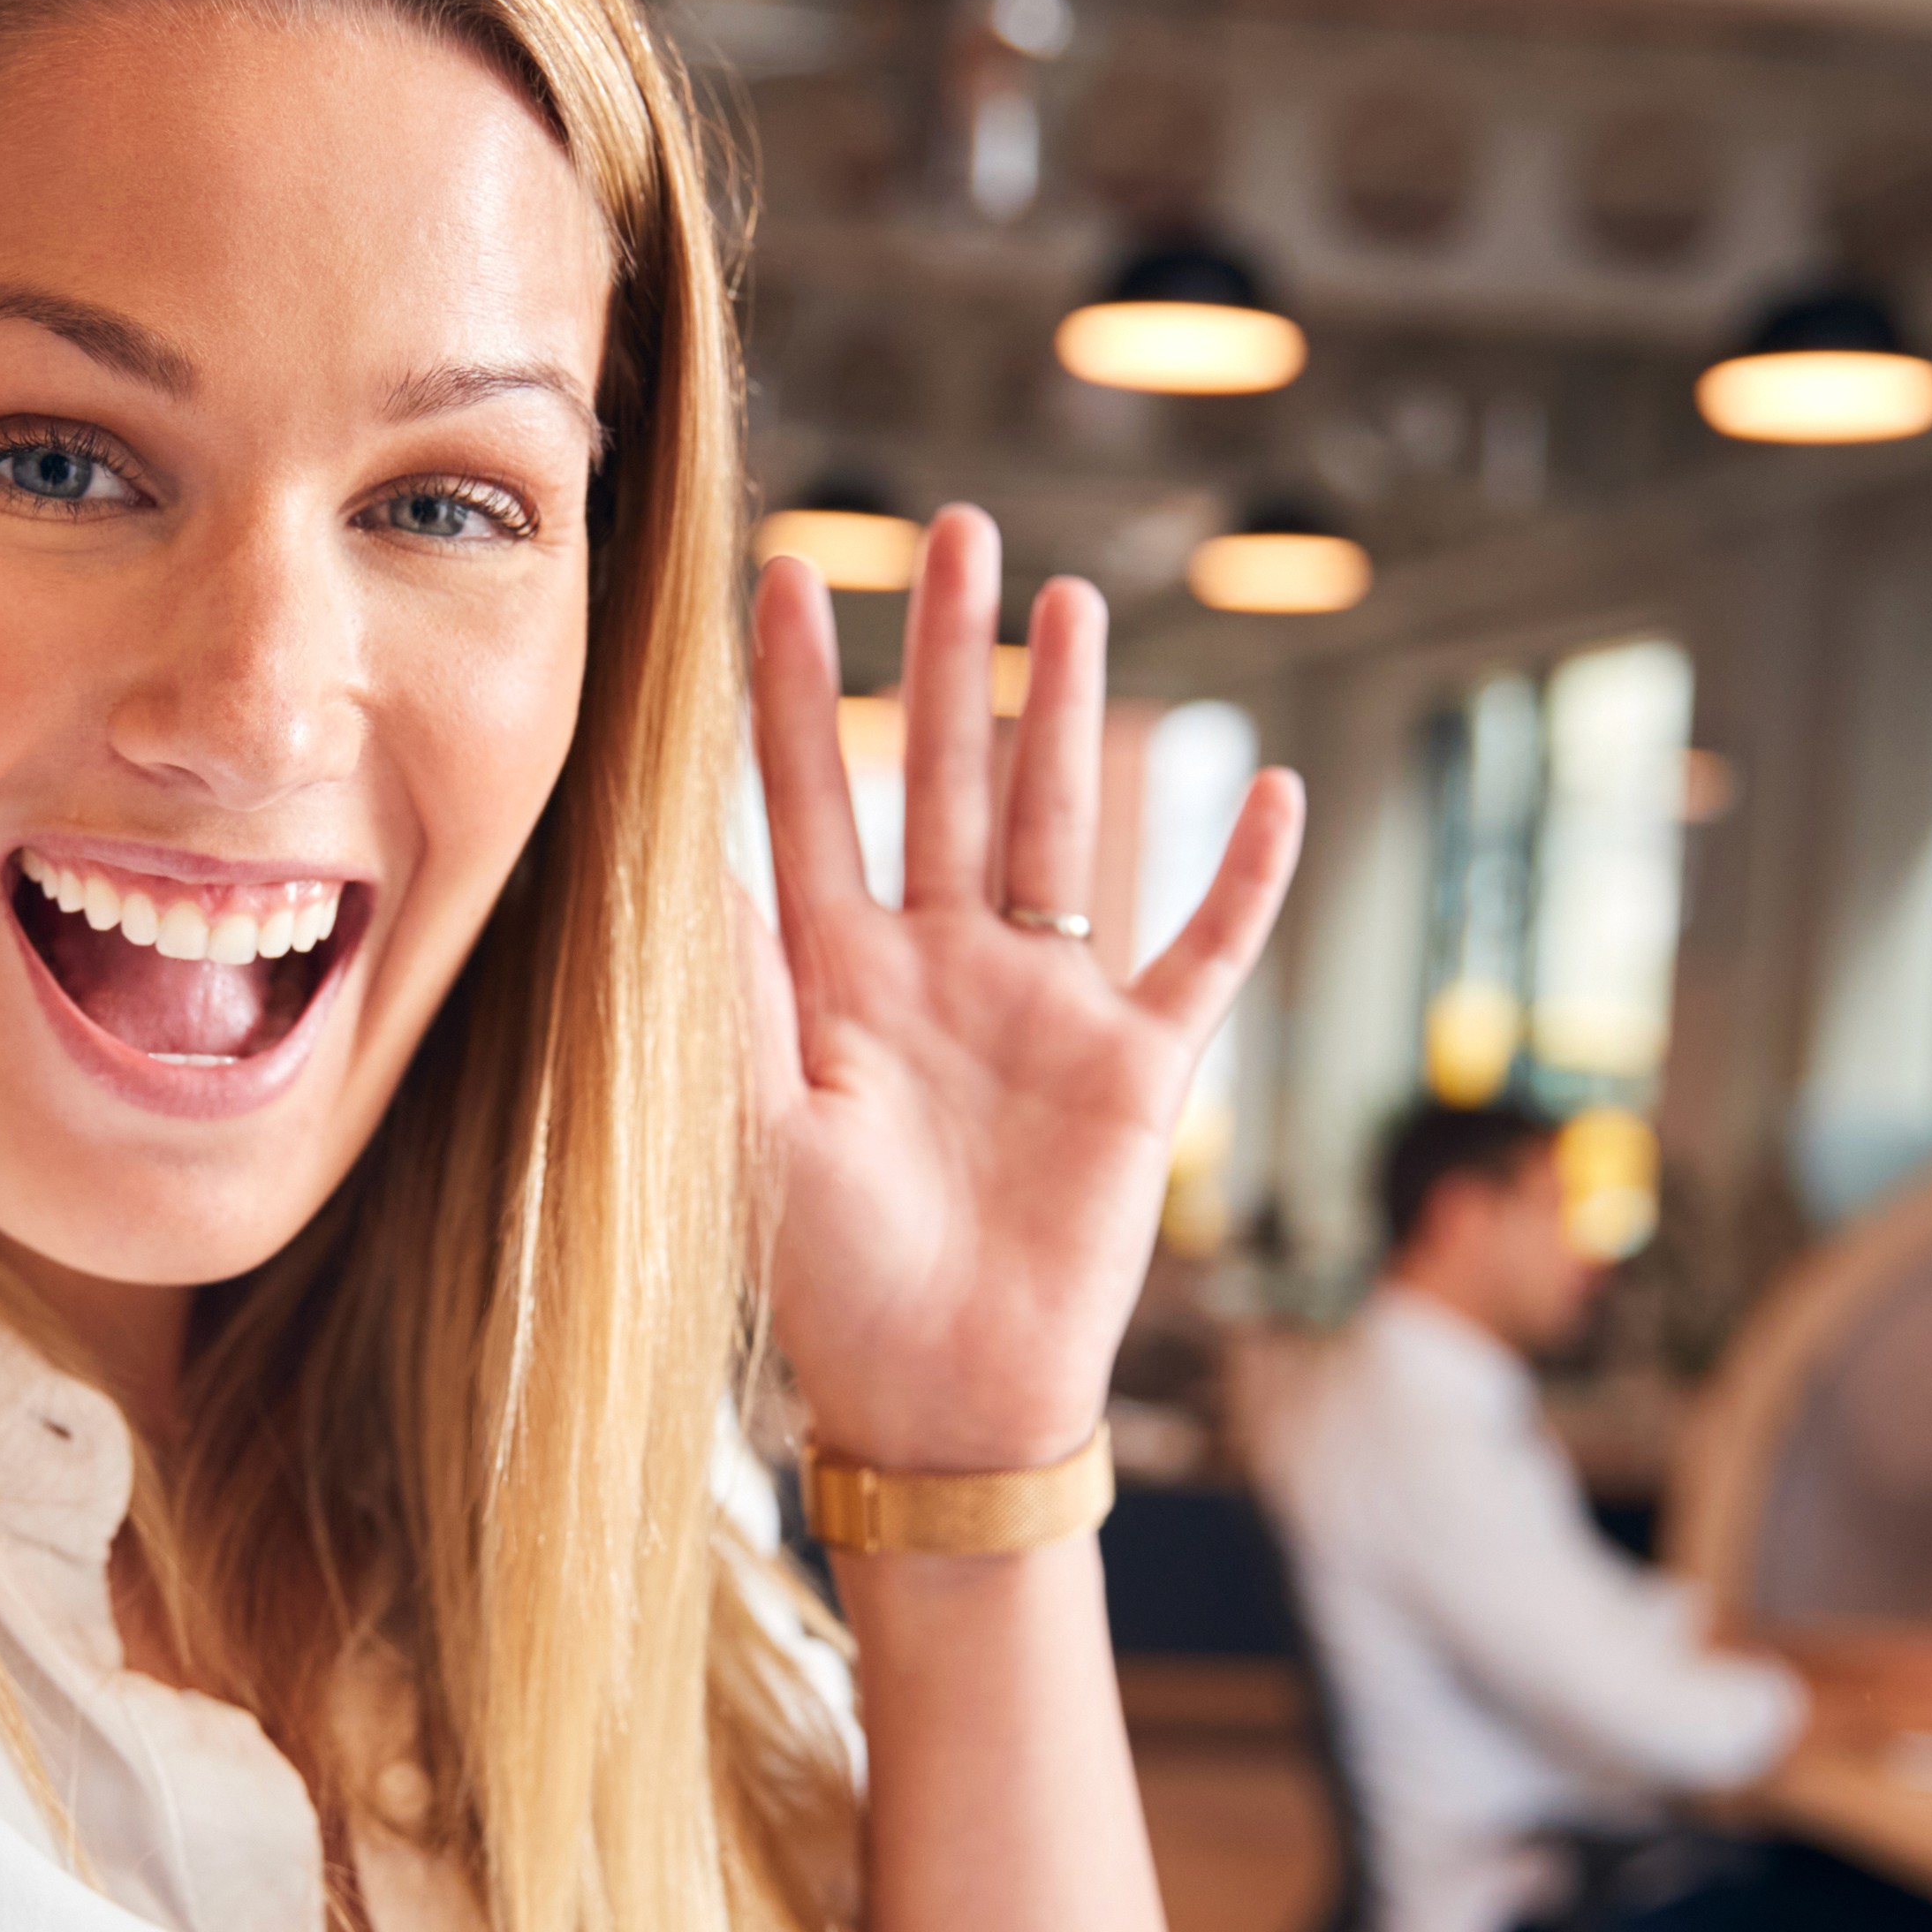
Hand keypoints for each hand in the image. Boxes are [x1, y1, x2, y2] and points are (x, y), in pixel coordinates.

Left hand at [746, 507, 1306, 1475]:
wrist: (941, 1403)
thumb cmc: (830, 1287)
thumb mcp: (750, 1131)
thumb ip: (721, 999)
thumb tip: (660, 860)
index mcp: (835, 981)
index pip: (807, 801)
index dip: (792, 690)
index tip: (778, 572)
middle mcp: (941, 970)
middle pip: (943, 776)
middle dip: (945, 655)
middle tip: (953, 528)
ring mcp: (1045, 1008)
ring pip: (1062, 825)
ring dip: (1073, 714)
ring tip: (1071, 598)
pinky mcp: (1139, 1067)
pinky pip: (1204, 951)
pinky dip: (1242, 875)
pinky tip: (1272, 786)